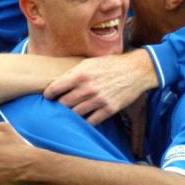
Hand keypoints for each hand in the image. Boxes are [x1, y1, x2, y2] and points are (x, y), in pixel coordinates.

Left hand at [44, 50, 158, 123]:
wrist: (136, 70)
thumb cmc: (111, 64)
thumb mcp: (90, 62)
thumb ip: (73, 73)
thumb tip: (57, 83)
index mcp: (80, 74)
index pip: (55, 88)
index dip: (49, 94)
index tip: (49, 97)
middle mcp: (87, 88)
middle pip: (63, 104)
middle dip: (60, 105)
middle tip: (59, 105)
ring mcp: (98, 100)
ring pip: (75, 114)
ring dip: (72, 113)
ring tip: (71, 112)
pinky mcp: (108, 109)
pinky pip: (90, 121)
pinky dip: (86, 120)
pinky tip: (85, 117)